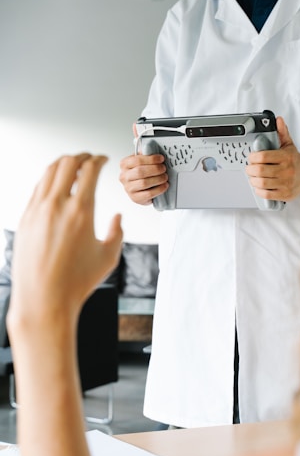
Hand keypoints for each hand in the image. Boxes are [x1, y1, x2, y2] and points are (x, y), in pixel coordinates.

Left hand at [8, 153, 122, 337]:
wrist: (44, 299)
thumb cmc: (75, 282)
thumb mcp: (108, 257)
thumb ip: (117, 233)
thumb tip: (117, 219)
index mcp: (81, 211)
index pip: (89, 169)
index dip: (99, 159)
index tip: (103, 159)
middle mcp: (57, 206)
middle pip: (67, 163)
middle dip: (81, 156)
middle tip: (89, 158)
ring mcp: (37, 211)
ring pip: (49, 172)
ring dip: (63, 164)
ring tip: (71, 166)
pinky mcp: (25, 219)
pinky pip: (37, 189)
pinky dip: (48, 180)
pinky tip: (54, 186)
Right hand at [119, 153, 168, 204]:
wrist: (139, 189)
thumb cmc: (141, 173)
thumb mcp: (141, 161)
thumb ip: (143, 151)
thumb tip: (139, 137)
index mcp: (124, 164)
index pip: (137, 160)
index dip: (151, 159)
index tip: (161, 159)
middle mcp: (124, 176)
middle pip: (140, 171)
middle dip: (155, 169)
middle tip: (164, 168)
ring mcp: (128, 188)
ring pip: (144, 183)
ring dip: (158, 179)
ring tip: (165, 177)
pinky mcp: (135, 198)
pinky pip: (148, 194)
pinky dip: (159, 189)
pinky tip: (164, 186)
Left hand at [246, 117, 299, 201]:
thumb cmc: (295, 159)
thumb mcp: (288, 144)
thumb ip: (281, 132)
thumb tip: (278, 120)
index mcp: (286, 157)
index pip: (263, 156)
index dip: (253, 157)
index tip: (251, 157)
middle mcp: (287, 170)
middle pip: (260, 170)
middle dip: (250, 169)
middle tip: (249, 168)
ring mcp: (286, 183)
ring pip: (261, 183)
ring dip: (253, 180)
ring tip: (253, 177)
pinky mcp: (285, 194)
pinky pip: (267, 194)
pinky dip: (259, 190)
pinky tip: (259, 186)